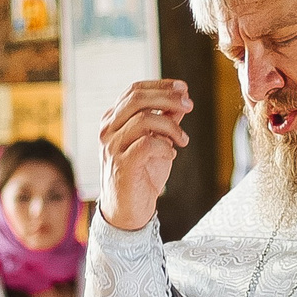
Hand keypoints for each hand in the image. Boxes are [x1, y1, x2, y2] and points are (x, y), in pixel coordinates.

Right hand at [98, 80, 191, 231]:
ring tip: (183, 139)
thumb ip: (165, 120)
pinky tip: (171, 154)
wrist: (128, 212)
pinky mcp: (121, 165)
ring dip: (171, 126)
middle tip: (189, 105)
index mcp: (112, 120)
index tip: (183, 88)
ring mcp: (112, 147)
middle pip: (137, 98)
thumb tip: (181, 99)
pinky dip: (165, 146)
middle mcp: (107, 130)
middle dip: (168, 97)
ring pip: (143, 119)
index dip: (160, 85)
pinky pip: (147, 144)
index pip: (134, 91)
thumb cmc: (142, 175)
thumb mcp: (157, 141)